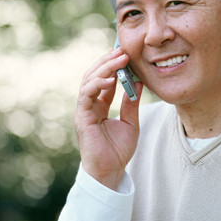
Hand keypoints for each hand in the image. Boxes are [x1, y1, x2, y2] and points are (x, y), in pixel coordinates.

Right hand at [74, 48, 142, 190]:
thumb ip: (131, 102)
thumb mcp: (131, 122)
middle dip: (108, 61)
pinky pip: (86, 95)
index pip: (104, 79)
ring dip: (104, 67)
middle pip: (94, 75)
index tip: (124, 52)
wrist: (111, 171)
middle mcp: (90, 104)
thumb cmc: (118, 150)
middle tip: (122, 49)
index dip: (112, 65)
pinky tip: (111, 79)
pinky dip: (97, 84)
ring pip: (89, 80)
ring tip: (119, 58)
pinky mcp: (82, 116)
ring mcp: (84, 109)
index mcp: (100, 104)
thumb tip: (138, 82)